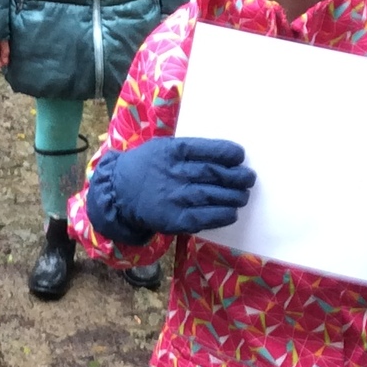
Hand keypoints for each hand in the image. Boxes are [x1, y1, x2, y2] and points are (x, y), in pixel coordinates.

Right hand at [88, 135, 255, 242]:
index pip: (205, 149)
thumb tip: (224, 153)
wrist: (117, 193)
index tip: (240, 155)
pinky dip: (222, 215)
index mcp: (172, 151)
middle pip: (213, 173)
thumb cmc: (144, 166)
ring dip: (234, 196)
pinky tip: (232, 212)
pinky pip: (204, 217)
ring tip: (243, 195)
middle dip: (237, 176)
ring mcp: (175, 197)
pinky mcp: (174, 219)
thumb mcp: (161, 148)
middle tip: (249, 178)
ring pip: (212, 195)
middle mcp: (175, 173)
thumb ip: (187, 150)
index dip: (227, 152)